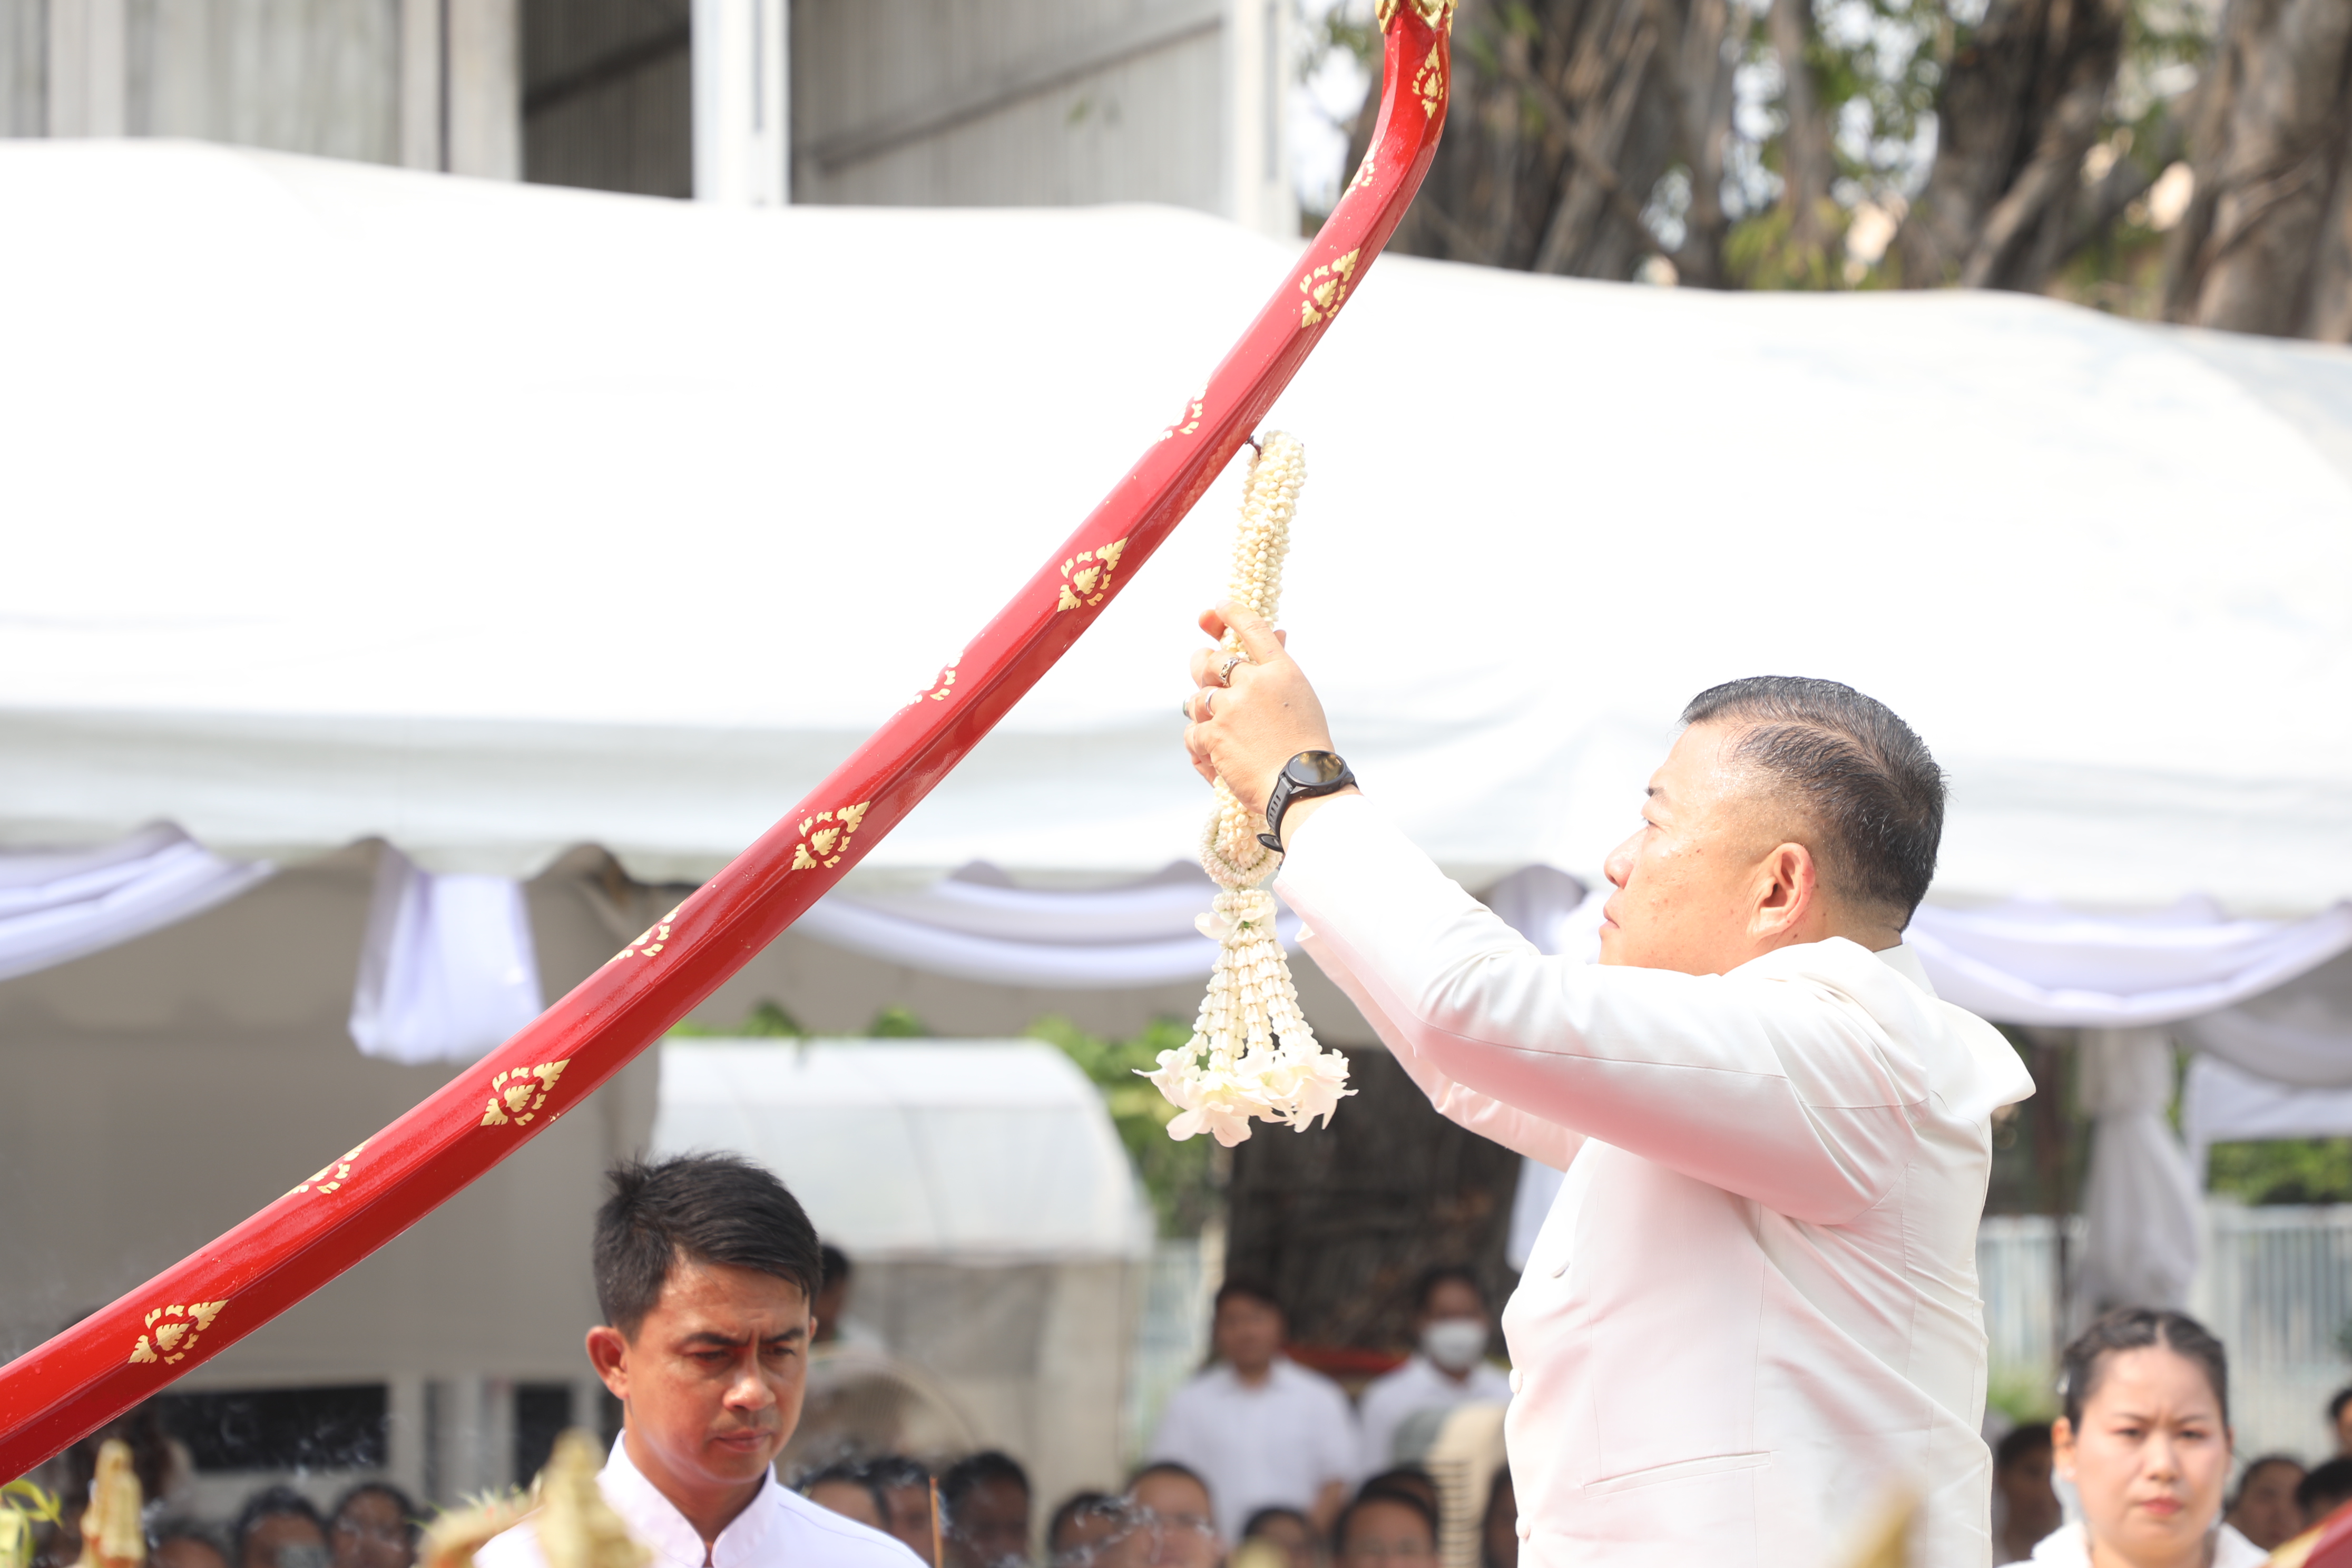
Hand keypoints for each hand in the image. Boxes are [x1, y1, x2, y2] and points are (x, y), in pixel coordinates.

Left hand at [1182, 601, 1337, 817]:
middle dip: (1203, 669)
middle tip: (1205, 678)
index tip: (1216, 607)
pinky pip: (1192, 730)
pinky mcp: (1214, 734)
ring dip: (1202, 713)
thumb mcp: (1300, 699)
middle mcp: (1254, 682)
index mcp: (1281, 671)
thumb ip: (1279, 668)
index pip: (1253, 629)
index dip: (1231, 614)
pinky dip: (1200, 744)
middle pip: (1212, 661)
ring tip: (1220, 731)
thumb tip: (1279, 632)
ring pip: (1196, 697)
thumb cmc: (1305, 748)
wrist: (1302, 787)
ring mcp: (1231, 707)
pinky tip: (1213, 755)